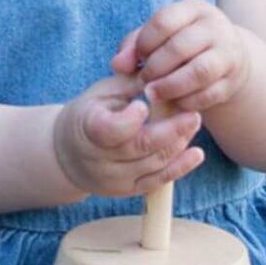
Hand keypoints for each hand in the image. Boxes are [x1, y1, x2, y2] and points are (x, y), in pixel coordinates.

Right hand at [52, 72, 203, 198]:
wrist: (69, 154)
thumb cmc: (91, 113)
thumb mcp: (102, 92)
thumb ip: (131, 84)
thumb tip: (164, 74)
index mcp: (87, 128)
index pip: (110, 129)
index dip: (131, 119)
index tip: (146, 103)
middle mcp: (99, 159)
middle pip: (140, 147)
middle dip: (171, 130)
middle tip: (193, 114)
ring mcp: (114, 179)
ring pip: (154, 164)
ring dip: (178, 143)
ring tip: (193, 123)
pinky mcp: (128, 190)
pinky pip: (157, 182)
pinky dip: (179, 168)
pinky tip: (196, 154)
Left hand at [110, 0, 251, 113]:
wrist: (228, 57)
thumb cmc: (182, 43)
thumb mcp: (160, 36)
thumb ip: (133, 46)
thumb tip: (117, 65)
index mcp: (194, 9)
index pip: (164, 21)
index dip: (144, 42)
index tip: (138, 58)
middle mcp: (215, 27)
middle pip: (180, 47)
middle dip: (155, 68)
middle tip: (142, 81)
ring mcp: (228, 54)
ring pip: (199, 72)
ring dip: (170, 87)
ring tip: (152, 95)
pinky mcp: (232, 80)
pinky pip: (209, 94)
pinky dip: (187, 102)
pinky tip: (174, 103)